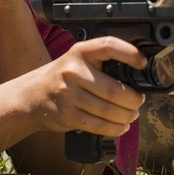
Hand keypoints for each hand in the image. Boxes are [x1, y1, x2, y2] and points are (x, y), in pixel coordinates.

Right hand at [23, 37, 146, 137]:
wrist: (31, 96)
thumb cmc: (62, 77)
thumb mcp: (77, 60)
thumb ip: (100, 62)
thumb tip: (136, 75)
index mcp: (80, 52)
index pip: (108, 46)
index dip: (130, 53)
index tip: (143, 63)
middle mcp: (73, 71)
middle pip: (114, 89)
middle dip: (134, 99)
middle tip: (139, 101)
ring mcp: (68, 94)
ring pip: (108, 110)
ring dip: (127, 116)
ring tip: (132, 114)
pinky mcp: (67, 116)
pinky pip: (98, 125)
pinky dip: (115, 128)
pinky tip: (121, 126)